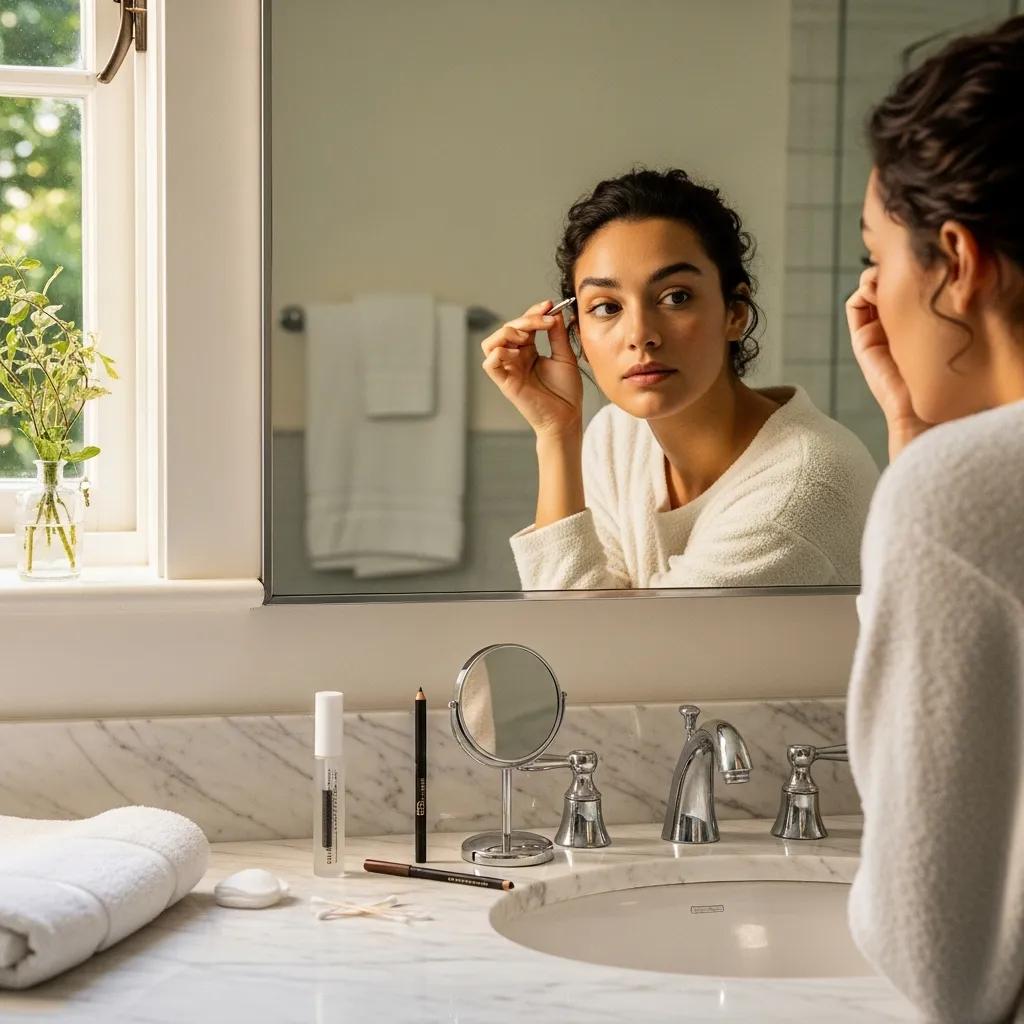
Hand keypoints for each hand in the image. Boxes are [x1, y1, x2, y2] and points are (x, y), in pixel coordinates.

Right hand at [481, 299, 583, 438]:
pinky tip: (517, 351)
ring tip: (528, 338)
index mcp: (529, 351)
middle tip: (546, 321)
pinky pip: (489, 364)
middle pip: (507, 329)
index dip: (533, 311)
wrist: (567, 416)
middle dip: (526, 320)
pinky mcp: (506, 383)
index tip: (549, 305)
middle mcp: (516, 358)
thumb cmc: (566, 392)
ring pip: (492, 342)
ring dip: (508, 333)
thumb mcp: (565, 356)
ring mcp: (509, 370)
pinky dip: (498, 353)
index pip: (523, 324)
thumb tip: (556, 312)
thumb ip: (558, 335)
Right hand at [846, 267, 928, 459]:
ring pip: (867, 292)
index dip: (904, 271)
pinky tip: (879, 291)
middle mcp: (891, 326)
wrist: (918, 408)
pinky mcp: (862, 339)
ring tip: (888, 279)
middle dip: (888, 271)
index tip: (917, 266)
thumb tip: (933, 281)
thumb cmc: (938, 374)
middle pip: (883, 286)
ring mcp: (874, 331)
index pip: (902, 287)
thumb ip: (932, 312)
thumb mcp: (939, 333)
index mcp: (911, 323)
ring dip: (873, 278)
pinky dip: (863, 292)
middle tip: (901, 268)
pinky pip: (854, 305)